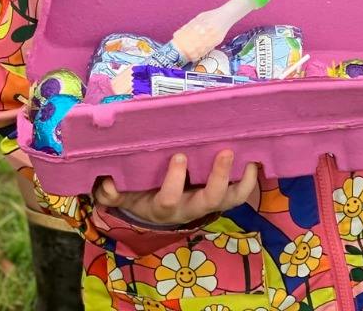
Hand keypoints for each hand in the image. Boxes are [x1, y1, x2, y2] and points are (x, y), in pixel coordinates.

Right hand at [93, 152, 258, 226]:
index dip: (174, 181)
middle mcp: (189, 208)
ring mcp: (207, 204)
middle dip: (219, 177)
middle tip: (225, 151)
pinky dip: (249, 180)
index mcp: (163, 207)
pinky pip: (239, 195)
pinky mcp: (221, 198)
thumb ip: (110, 191)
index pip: (168, 199)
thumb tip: (107, 183)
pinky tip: (255, 160)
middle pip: (209, 201)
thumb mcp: (120, 195)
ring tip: (250, 158)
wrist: (153, 210)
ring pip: (229, 199)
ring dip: (241, 181)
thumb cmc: (138, 193)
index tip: (178, 156)